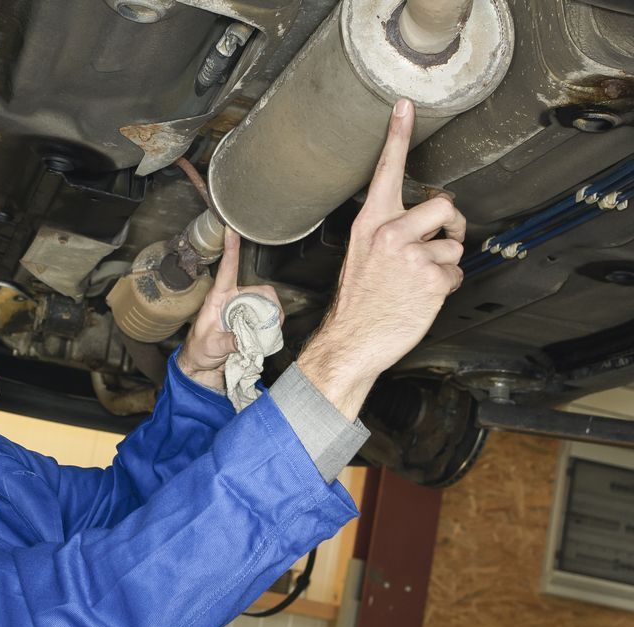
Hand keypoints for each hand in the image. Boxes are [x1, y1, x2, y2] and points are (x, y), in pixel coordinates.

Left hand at [177, 228, 282, 390]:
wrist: (202, 366)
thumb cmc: (200, 350)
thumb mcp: (211, 347)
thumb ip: (228, 343)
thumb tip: (244, 340)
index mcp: (218, 299)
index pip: (227, 270)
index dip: (230, 249)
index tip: (231, 229)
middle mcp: (232, 300)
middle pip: (260, 290)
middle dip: (270, 305)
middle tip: (268, 326)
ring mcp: (242, 310)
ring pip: (267, 304)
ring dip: (270, 319)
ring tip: (262, 337)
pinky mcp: (250, 321)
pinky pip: (268, 318)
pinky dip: (271, 328)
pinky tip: (263, 339)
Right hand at [297, 99, 464, 418]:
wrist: (351, 340)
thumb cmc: (358, 302)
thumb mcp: (361, 256)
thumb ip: (388, 233)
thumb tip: (426, 227)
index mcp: (370, 223)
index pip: (386, 170)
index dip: (397, 135)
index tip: (406, 105)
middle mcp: (390, 232)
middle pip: (445, 206)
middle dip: (450, 227)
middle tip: (440, 244)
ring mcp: (412, 255)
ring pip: (454, 248)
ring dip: (445, 266)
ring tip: (417, 283)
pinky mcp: (432, 279)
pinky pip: (456, 275)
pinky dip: (445, 289)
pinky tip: (422, 298)